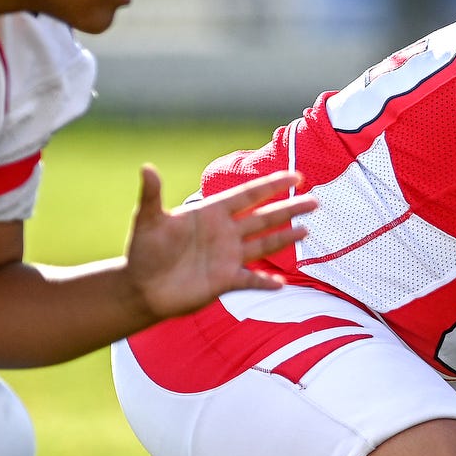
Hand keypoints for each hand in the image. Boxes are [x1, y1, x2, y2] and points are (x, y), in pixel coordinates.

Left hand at [125, 167, 317, 319]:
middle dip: (289, 208)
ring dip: (285, 238)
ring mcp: (228, 257)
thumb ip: (152, 195)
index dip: (271, 185)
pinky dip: (266, 283)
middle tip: (314, 201)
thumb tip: (146, 168)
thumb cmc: (143, 251)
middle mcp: (225, 233)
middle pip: (264, 218)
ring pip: (264, 245)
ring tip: (306, 230)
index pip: (248, 196)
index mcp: (211, 214)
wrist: (141, 287)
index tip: (295, 176)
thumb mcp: (147, 220)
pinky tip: (281, 285)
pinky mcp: (225, 280)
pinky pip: (251, 280)